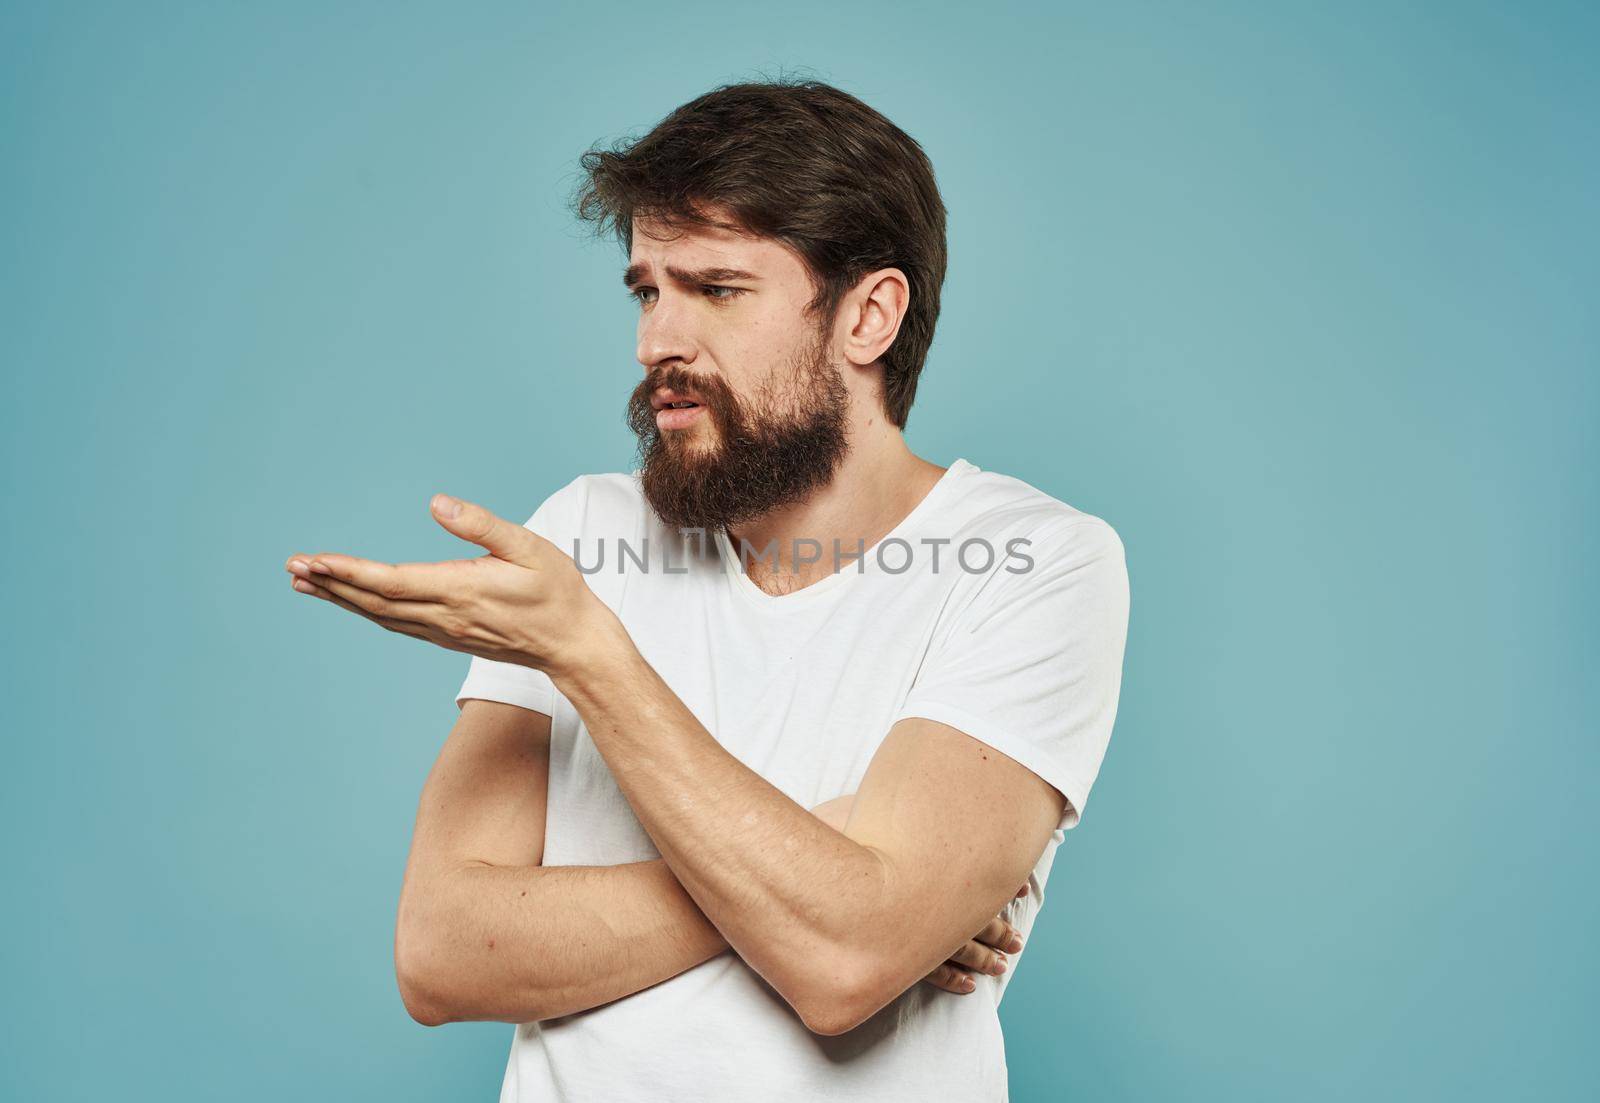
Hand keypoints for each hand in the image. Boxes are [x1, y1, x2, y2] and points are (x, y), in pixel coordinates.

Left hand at [284, 493, 617, 676]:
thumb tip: (437, 504)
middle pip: (374, 601)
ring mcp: (444, 630)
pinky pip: (396, 623)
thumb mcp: (529, 547)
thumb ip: (482, 525)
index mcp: (461, 590)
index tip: (314, 560)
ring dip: (341, 598)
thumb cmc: (557, 591)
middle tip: (292, 567)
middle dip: (331, 583)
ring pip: (380, 615)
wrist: (573, 644)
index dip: (348, 572)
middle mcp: (445, 615)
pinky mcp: (448, 636)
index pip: (391, 582)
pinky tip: (350, 600)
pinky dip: (365, 610)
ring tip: (306, 581)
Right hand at [808, 794, 1026, 995]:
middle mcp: (922, 898)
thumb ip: (900, 806)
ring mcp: (906, 931)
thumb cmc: (828, 831)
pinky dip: (951, 978)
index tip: (1022, 889)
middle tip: (1017, 938)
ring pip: (958, 951)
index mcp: (926, 863)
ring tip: (1001, 965)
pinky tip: (966, 984)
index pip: (978, 877)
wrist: (790, 867)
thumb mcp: (868, 806)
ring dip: (983, 958)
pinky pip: (929, 974)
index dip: (1003, 885)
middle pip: (974, 919)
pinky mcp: (887, 955)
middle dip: (998, 929)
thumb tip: (931, 787)